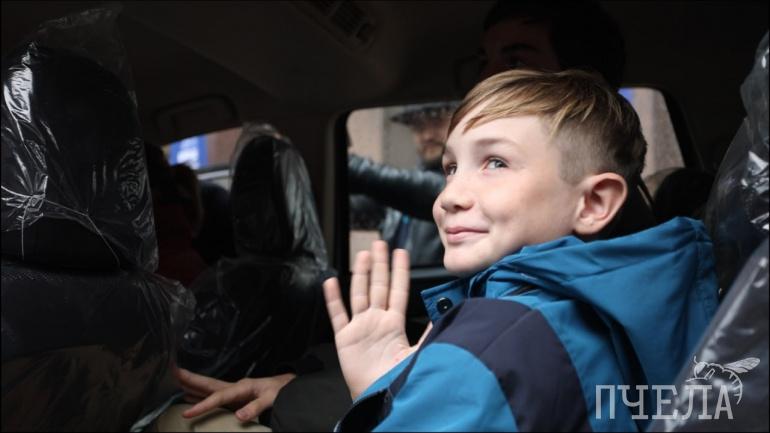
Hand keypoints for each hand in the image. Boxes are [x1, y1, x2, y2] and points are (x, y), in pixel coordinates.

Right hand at [174, 367, 295, 421]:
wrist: (286, 386)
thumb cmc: (280, 391)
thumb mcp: (271, 398)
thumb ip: (256, 406)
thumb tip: (239, 416)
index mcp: (241, 387)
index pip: (218, 396)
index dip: (202, 405)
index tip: (187, 413)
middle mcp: (233, 386)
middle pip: (207, 383)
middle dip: (189, 379)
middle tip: (171, 373)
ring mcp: (232, 391)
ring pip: (207, 388)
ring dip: (190, 385)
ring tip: (172, 382)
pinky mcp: (232, 397)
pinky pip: (211, 395)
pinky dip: (198, 394)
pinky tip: (188, 397)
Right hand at [323, 240, 414, 399]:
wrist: (381, 397)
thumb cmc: (401, 379)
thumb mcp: (419, 354)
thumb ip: (429, 335)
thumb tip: (443, 317)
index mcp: (395, 324)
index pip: (398, 291)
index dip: (399, 272)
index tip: (401, 252)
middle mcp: (377, 322)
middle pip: (378, 286)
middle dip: (380, 264)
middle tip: (379, 243)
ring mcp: (360, 328)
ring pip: (359, 294)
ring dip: (360, 274)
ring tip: (362, 254)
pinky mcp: (345, 338)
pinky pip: (338, 314)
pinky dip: (333, 298)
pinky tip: (331, 282)